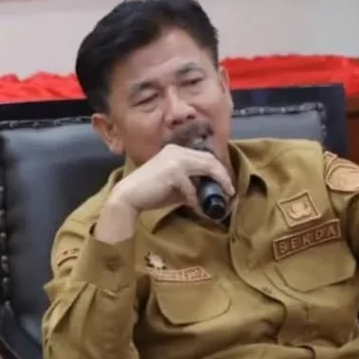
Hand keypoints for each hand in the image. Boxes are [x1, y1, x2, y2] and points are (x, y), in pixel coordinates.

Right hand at [110, 143, 233, 213]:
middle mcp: (177, 150)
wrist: (128, 197)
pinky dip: (196, 199)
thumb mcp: (175, 185)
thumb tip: (210, 191)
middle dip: (223, 177)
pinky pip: (192, 187)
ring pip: (207, 168)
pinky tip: (196, 208)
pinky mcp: (173, 172)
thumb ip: (191, 183)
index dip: (218, 170)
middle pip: (210, 160)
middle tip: (230, 192)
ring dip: (218, 184)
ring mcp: (175, 159)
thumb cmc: (150, 192)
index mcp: (176, 150)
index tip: (226, 184)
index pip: (205, 156)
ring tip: (223, 198)